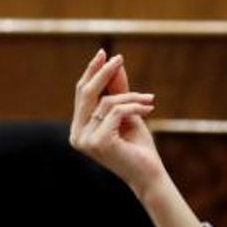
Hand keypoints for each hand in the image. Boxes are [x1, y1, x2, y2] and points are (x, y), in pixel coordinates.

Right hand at [69, 50, 162, 196]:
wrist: (149, 173)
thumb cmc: (137, 145)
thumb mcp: (127, 112)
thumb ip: (118, 90)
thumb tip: (114, 63)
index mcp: (79, 129)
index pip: (82, 95)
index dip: (91, 72)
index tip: (103, 53)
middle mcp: (77, 135)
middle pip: (87, 93)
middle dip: (103, 73)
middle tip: (119, 59)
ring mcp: (85, 140)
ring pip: (106, 102)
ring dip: (132, 97)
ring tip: (149, 101)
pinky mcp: (99, 142)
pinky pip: (117, 112)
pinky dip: (135, 106)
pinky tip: (149, 110)